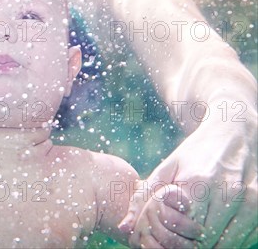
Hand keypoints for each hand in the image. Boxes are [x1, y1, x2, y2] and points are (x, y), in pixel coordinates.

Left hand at [120, 116, 256, 246]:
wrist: (235, 131)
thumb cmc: (197, 151)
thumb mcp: (168, 166)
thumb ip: (144, 196)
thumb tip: (124, 227)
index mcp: (198, 182)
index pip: (182, 230)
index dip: (171, 235)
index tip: (165, 227)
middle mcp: (227, 193)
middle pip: (204, 242)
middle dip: (188, 242)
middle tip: (180, 233)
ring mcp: (250, 203)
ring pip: (226, 245)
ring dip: (209, 245)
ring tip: (196, 230)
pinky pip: (243, 241)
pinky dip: (228, 241)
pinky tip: (216, 226)